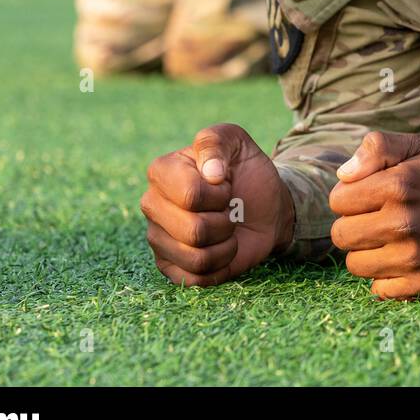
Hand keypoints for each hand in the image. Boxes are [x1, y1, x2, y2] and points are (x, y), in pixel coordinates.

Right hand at [140, 123, 294, 286]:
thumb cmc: (247, 172)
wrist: (266, 206)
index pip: (190, 195)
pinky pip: (196, 278)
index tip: (225, 183)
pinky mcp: (169, 266)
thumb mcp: (237, 143)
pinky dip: (221, 265)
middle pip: (193, 230)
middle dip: (225, 221)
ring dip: (225, 245)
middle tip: (228, 209)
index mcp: (162, 171)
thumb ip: (217, 142)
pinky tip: (222, 249)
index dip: (219, 193)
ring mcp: (158, 238)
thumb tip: (210, 172)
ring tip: (226, 228)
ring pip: (196, 257)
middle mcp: (152, 205)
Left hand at [329, 131, 419, 300]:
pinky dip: (384, 278)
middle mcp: (403, 223)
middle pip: (341, 235)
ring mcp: (412, 257)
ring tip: (388, 240)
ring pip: (354, 264)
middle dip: (353, 226)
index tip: (369, 197)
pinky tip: (400, 261)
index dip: (349, 197)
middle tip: (375, 220)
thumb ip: (377, 147)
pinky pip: (377, 289)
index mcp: (398, 185)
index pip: (338, 200)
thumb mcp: (416, 149)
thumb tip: (344, 175)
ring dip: (366, 253)